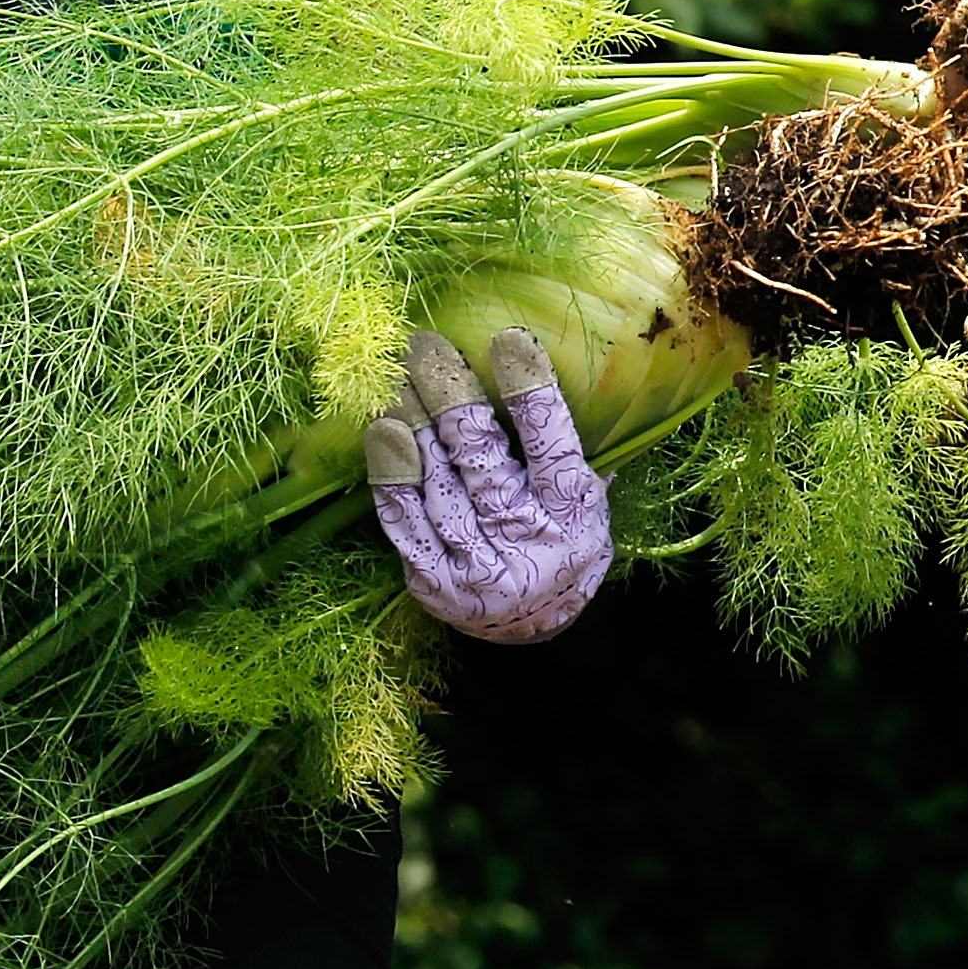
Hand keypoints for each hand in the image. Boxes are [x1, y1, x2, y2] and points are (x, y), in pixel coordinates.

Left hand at [363, 327, 611, 645]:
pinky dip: (391, 473)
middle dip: (449, 396)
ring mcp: (476, 568)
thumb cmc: (557, 539)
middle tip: (424, 348)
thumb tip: (544, 364)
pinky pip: (403, 519)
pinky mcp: (433, 582)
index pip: (553, 445)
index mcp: (574, 514)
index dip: (530, 393)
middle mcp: (527, 544)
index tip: (506, 341)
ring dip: (412, 423)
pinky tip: (383, 431)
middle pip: (482, 461)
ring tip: (396, 377)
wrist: (530, 627)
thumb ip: (566, 444)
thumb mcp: (584, 497)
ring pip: (436, 485)